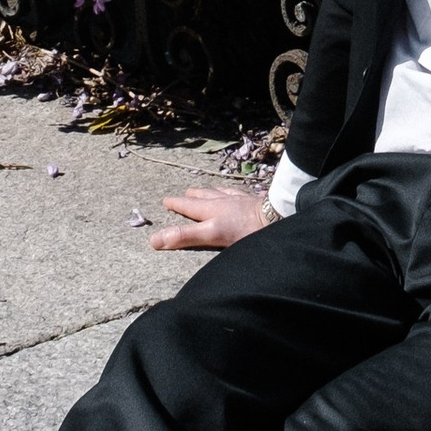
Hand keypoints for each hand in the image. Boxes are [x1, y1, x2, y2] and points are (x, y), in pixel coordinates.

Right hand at [148, 182, 275, 252]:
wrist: (276, 217)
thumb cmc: (243, 229)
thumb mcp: (210, 235)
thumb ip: (184, 237)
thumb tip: (154, 240)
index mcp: (211, 211)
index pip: (188, 207)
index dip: (176, 204)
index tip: (165, 201)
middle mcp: (222, 202)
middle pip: (202, 197)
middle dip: (190, 197)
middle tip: (182, 194)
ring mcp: (238, 200)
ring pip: (219, 193)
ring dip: (208, 192)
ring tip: (202, 190)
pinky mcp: (253, 201)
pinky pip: (237, 193)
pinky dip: (229, 192)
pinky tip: (232, 192)